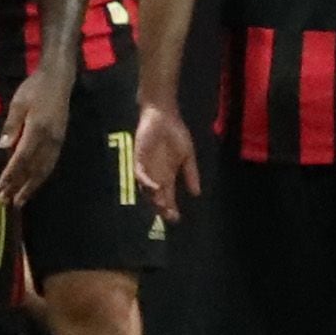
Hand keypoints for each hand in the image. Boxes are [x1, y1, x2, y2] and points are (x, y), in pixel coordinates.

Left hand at [0, 65, 72, 203]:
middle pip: (34, 168)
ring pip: (44, 169)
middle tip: (7, 202)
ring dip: (32, 186)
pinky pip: (51, 164)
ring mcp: (57, 141)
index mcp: (37, 129)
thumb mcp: (18, 102)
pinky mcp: (60, 140)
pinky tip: (35, 183)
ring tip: (20, 200)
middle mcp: (49, 139)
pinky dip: (42, 177)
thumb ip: (12, 125)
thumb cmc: (35, 88)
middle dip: (20, 186)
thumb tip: (3, 147)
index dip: (12, 173)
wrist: (59, 79)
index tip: (1, 187)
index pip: (22, 157)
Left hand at [131, 98, 199, 221]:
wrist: (164, 116)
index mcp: (167, 175)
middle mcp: (156, 175)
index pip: (168, 196)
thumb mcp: (188, 155)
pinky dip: (146, 182)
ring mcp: (146, 168)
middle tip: (169, 217)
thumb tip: (197, 193)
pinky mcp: (139, 159)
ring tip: (163, 206)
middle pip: (157, 197)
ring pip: (146, 189)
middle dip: (162, 208)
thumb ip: (191, 173)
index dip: (171, 208)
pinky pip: (140, 174)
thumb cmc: (176, 133)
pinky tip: (155, 187)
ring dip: (153, 198)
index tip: (177, 218)